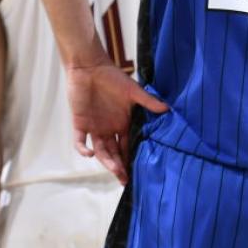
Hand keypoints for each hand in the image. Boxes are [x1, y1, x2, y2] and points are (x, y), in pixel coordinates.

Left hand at [66, 59, 167, 183]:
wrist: (90, 68)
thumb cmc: (113, 77)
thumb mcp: (133, 91)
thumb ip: (148, 101)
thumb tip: (167, 109)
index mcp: (123, 123)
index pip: (127, 145)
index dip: (131, 158)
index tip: (137, 172)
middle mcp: (109, 129)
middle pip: (114, 153)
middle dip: (119, 166)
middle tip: (124, 179)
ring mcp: (94, 127)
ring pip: (100, 151)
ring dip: (106, 161)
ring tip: (114, 170)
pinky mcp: (80, 124)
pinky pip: (79, 141)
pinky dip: (83, 149)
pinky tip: (90, 154)